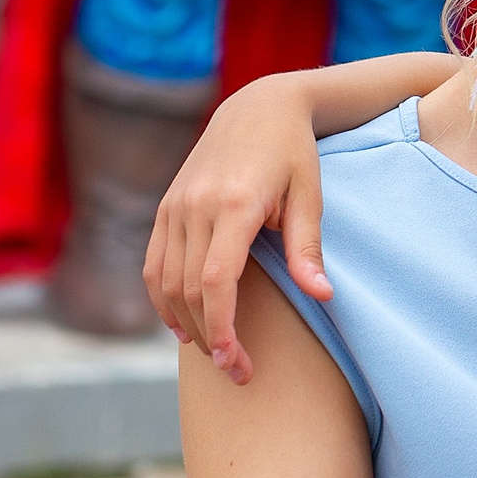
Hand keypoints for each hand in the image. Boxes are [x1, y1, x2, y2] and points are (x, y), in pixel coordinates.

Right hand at [144, 75, 328, 384]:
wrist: (257, 107)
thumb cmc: (293, 153)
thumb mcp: (310, 194)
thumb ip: (308, 248)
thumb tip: (323, 296)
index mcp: (233, 203)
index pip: (215, 280)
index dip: (222, 326)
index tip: (236, 361)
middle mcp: (195, 205)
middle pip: (187, 289)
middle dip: (209, 337)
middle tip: (237, 370)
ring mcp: (175, 205)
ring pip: (165, 281)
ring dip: (185, 323)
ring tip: (215, 352)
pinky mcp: (165, 207)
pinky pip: (153, 263)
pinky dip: (162, 299)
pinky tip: (182, 323)